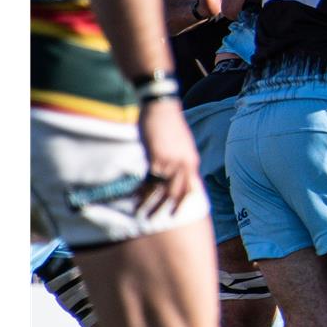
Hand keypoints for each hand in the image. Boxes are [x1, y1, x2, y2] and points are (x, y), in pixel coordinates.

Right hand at [137, 98, 200, 214]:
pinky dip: (141, 190)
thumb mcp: (182, 144)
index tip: (177, 213)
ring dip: (151, 203)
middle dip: (167, 208)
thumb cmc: (169, 124)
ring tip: (144, 215)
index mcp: (191, 161)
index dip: (183, 202)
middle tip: (159, 220)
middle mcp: (183, 164)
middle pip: (177, 193)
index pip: (190, 187)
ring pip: (162, 189)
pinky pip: (149, 179)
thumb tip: (178, 170)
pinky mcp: (156, 157)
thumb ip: (181, 159)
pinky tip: (135, 198)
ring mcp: (170, 162)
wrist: (161, 107)